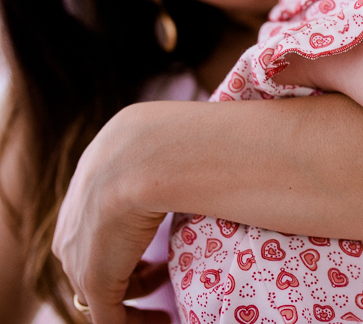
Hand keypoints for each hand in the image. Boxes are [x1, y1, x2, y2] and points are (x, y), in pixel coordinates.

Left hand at [52, 112, 169, 323]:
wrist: (144, 158)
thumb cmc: (166, 142)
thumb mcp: (159, 145)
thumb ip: (167, 158)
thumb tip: (203, 151)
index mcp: (87, 183)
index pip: (99, 222)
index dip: (129, 237)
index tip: (158, 242)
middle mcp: (73, 222)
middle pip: (94, 258)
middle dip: (130, 270)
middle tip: (163, 274)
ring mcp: (79, 254)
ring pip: (100, 291)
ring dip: (134, 300)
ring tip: (164, 310)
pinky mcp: (94, 280)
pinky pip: (112, 317)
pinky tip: (163, 322)